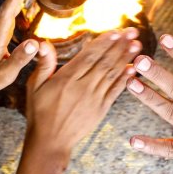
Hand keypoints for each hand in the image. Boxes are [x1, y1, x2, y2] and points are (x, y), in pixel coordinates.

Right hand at [17, 28, 141, 173]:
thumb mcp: (35, 86)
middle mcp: (83, 86)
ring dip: (126, 58)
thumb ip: (44, 64)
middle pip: (105, 62)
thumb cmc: (40, 112)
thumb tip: (42, 43)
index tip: (116, 31)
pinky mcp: (101, 109)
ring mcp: (94, 98)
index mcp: (67, 78)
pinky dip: (125, 79)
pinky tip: (133, 68)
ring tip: (137, 45)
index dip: (104, 42)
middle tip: (133, 32)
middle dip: (120, 46)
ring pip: (113, 74)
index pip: (89, 55)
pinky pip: (115, 91)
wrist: (50, 142)